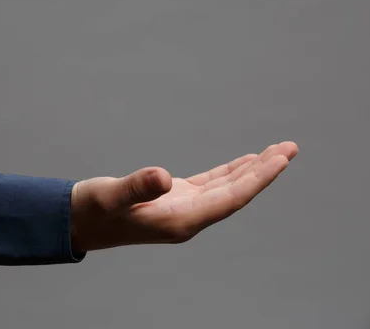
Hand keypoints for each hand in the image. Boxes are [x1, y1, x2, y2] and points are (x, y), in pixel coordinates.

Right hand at [70, 142, 297, 252]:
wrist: (80, 222)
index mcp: (180, 221)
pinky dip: (230, 172)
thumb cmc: (92, 211)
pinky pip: (212, 185)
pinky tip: (245, 164)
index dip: (257, 179)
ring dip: (252, 170)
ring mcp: (183, 209)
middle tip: (290, 148)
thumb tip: (164, 177)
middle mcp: (188, 218)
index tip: (280, 160)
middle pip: (236, 193)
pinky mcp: (175, 200)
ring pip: (227, 188)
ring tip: (276, 152)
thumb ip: (136, 188)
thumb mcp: (110, 197)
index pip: (229, 199)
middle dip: (264, 171)